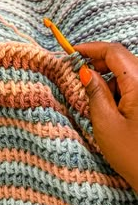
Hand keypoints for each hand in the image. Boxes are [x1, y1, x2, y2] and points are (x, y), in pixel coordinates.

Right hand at [75, 42, 137, 192]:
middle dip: (100, 64)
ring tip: (97, 98)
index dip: (92, 49)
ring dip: (110, 78)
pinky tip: (112, 106)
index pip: (115, 52)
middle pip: (123, 59)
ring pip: (129, 72)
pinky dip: (120, 89)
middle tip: (80, 75)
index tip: (73, 52)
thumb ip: (95, 93)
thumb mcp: (106, 123)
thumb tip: (85, 72)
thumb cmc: (133, 155)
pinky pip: (135, 85)